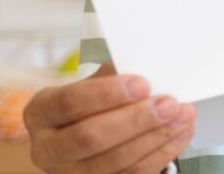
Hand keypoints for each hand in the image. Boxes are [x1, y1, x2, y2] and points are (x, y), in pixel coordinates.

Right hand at [24, 62, 195, 173]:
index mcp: (41, 113)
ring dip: (156, 138)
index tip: (142, 83)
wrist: (77, 136)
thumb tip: (147, 62)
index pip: (71, 102)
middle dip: (136, 120)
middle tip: (169, 104)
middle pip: (91, 137)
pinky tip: (178, 134)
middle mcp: (48, 149)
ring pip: (115, 161)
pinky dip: (161, 154)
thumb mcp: (89, 84)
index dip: (107, 94)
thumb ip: (112, 76)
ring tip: (182, 116)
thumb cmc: (86, 105)